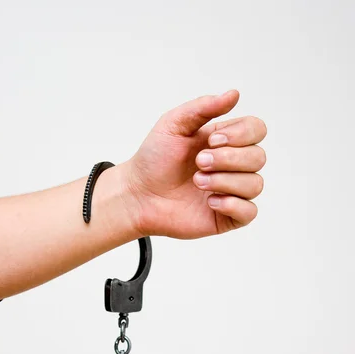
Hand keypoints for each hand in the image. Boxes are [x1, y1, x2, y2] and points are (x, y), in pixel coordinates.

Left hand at [122, 90, 266, 238]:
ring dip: (225, 181)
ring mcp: (231, 192)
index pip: (257, 130)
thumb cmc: (154, 160)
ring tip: (197, 182)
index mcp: (225, 141)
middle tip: (198, 162)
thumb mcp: (174, 124)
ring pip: (254, 184)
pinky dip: (232, 204)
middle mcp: (233, 166)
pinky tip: (209, 202)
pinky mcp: (226, 217)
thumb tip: (234, 94)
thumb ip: (204, 107)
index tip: (211, 140)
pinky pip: (249, 211)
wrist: (137, 194)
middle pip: (258, 157)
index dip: (241, 134)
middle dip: (228, 159)